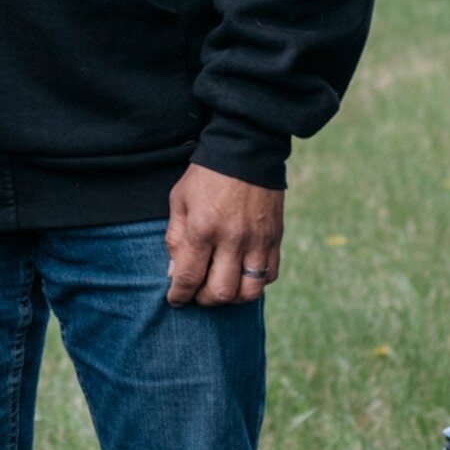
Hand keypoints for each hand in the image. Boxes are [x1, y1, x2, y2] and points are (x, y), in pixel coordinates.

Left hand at [165, 165, 283, 308]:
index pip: (189, 277)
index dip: (179, 295)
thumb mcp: (179, 200)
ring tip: (222, 286)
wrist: (247, 149)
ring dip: (233, 297)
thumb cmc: (206, 176)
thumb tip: (174, 273)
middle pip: (221, 292)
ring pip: (250, 291)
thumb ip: (175, 238)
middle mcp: (232, 238)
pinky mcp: (275, 237)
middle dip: (205, 300)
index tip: (175, 299)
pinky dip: (255, 282)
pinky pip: (270, 275)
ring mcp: (257, 239)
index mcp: (203, 228)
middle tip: (198, 292)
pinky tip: (243, 274)